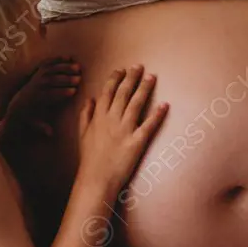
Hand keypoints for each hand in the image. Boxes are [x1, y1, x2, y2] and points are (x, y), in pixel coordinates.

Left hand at [0, 57, 81, 137]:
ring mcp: (37, 77)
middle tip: (79, 78)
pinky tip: (68, 57)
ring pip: (51, 70)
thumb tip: (50, 133)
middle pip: (52, 80)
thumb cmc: (29, 116)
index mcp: (36, 99)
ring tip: (78, 67)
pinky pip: (48, 63)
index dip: (62, 93)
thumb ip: (42, 127)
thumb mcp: (34, 123)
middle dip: (66, 79)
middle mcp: (36, 86)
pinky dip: (58, 59)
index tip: (73, 91)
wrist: (17, 104)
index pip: (50, 94)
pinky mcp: (38, 71)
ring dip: (65, 67)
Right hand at [78, 65, 168, 186]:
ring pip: (136, 104)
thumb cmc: (89, 159)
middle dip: (131, 78)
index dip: (115, 78)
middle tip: (139, 66)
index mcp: (99, 117)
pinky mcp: (136, 142)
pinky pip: (149, 125)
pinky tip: (164, 105)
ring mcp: (124, 130)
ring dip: (144, 89)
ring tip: (152, 77)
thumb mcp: (83, 134)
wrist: (96, 179)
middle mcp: (111, 120)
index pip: (107, 92)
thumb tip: (90, 98)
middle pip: (123, 93)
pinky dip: (157, 114)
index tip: (122, 69)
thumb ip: (86, 115)